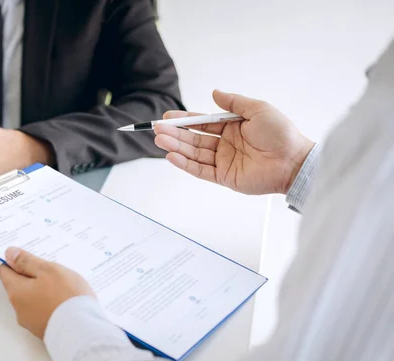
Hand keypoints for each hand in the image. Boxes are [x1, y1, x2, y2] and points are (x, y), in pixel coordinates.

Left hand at [0, 247, 94, 338]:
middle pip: (19, 287)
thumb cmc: (66, 297)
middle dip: (31, 277)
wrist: (82, 330)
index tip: (29, 258)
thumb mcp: (47, 270)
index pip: (5, 272)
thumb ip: (27, 261)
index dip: (15, 262)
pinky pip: (43, 312)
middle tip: (51, 270)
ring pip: (32, 300)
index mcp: (16, 291)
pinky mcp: (44, 330)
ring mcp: (31, 322)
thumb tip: (9, 254)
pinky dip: (50, 304)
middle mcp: (19, 309)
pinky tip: (64, 301)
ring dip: (42, 291)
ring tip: (63, 286)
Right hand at [154, 90, 314, 194]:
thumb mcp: (257, 109)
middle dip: (175, 134)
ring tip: (160, 139)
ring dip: (176, 146)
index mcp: (232, 128)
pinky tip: (172, 156)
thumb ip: (233, 103)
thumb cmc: (281, 134)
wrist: (294, 161)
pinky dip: (185, 164)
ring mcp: (223, 161)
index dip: (185, 121)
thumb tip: (214, 92)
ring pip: (194, 153)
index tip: (168, 117)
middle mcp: (225, 145)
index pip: (202, 123)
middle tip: (157, 129)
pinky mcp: (224, 177)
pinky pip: (200, 170)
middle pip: (194, 139)